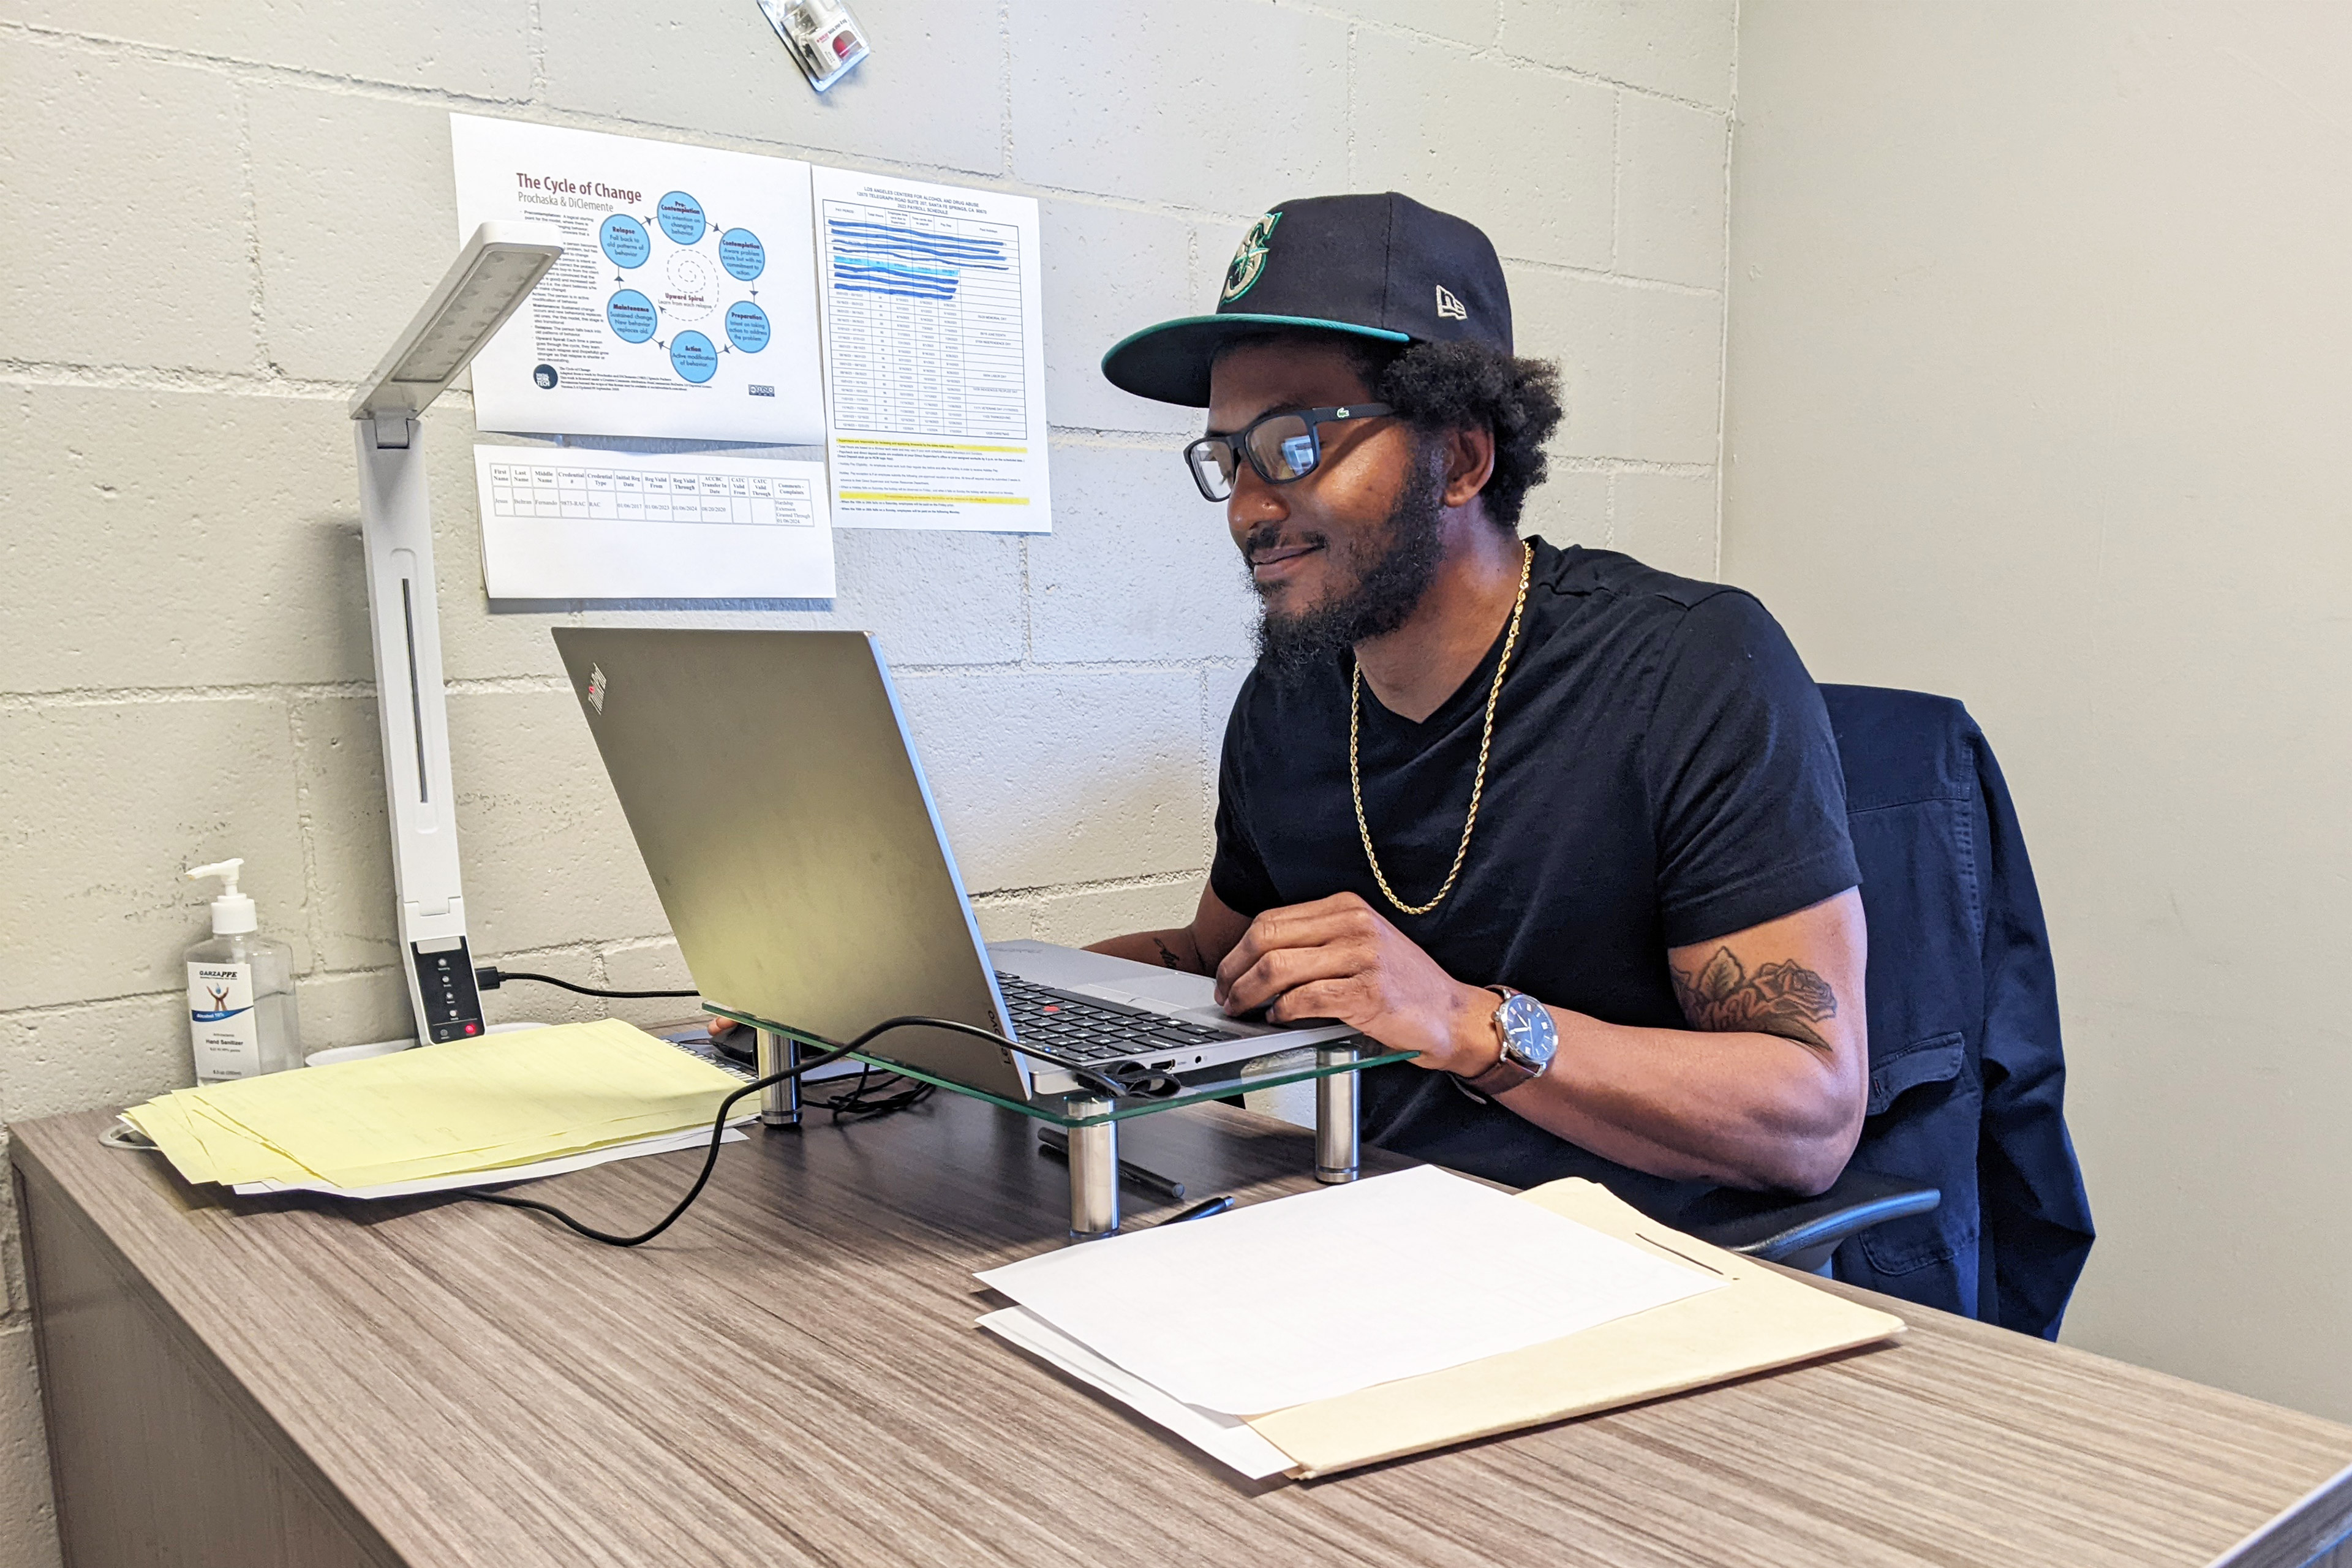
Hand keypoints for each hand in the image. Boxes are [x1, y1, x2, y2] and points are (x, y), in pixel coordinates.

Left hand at [1212, 892, 1495, 1072]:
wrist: (1453, 1014)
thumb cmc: (1405, 986)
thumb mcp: (1361, 946)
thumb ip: (1316, 945)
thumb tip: (1256, 963)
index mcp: (1347, 907)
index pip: (1272, 919)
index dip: (1238, 949)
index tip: (1226, 971)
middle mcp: (1353, 924)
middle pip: (1266, 939)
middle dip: (1233, 970)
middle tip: (1224, 994)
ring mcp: (1362, 956)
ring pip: (1278, 968)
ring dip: (1248, 994)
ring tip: (1240, 1010)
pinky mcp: (1367, 993)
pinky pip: (1304, 999)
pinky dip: (1280, 1012)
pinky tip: (1276, 1019)